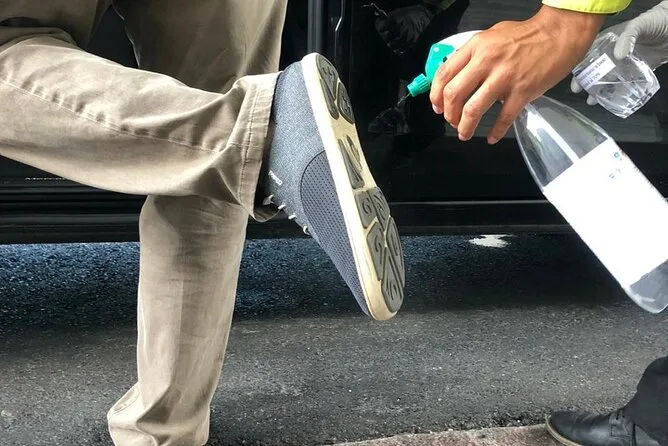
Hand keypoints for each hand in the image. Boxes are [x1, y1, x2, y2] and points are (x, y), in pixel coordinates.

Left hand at [429, 5, 603, 143]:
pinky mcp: (522, 91)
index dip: (436, 95)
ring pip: (473, 110)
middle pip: (454, 95)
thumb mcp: (491, 36)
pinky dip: (495, 132)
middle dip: (448, 114)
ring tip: (464, 134)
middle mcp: (487, 62)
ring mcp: (504, 78)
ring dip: (465, 127)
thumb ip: (472, 55)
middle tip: (451, 121)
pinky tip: (491, 137)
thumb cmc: (527, 35)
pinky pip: (503, 118)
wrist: (559, 34)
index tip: (437, 107)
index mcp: (476, 47)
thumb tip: (455, 75)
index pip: (444, 74)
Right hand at [571, 1, 667, 104]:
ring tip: (591, 100)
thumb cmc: (656, 21)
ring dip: (599, 88)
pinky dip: (616, 91)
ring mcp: (625, 62)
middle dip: (586, 79)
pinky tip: (609, 99)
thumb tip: (618, 56)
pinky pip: (624, 83)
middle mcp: (614, 53)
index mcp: (610, 40)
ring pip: (608, 77)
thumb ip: (627, 38)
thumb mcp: (639, 25)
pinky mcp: (638, 70)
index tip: (574, 75)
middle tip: (578, 90)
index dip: (580, 64)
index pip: (589, 53)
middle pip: (596, 67)